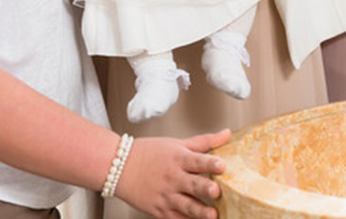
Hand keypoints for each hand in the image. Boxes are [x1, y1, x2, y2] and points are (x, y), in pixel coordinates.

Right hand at [114, 129, 230, 218]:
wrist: (119, 167)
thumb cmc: (149, 153)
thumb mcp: (176, 143)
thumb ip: (204, 142)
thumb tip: (227, 134)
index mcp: (178, 158)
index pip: (197, 160)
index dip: (210, 163)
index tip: (222, 165)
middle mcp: (172, 178)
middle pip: (192, 184)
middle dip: (205, 188)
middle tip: (217, 191)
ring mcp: (165, 196)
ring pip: (186, 206)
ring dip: (200, 211)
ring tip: (212, 215)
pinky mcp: (159, 211)